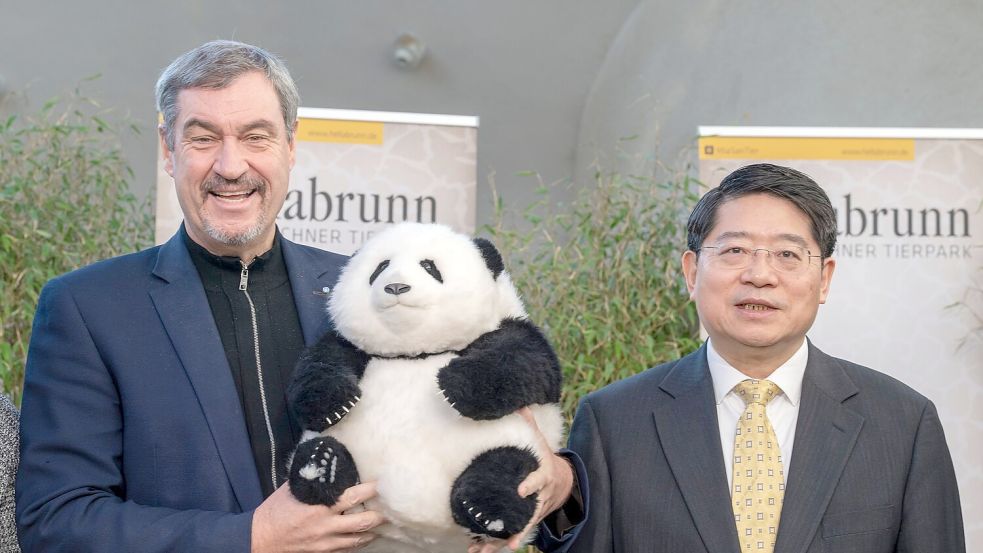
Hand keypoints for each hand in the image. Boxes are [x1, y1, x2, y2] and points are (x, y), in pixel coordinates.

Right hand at [251, 481, 384, 552]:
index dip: (370, 490)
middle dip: (379, 515)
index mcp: (319, 507)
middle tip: (391, 507)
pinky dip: (359, 543)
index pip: (352, 497)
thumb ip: (311, 479)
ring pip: (358, 539)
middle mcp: (325, 526)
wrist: (260, 539)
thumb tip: (325, 463)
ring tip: (384, 523)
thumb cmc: (275, 510)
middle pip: (362, 522)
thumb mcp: (292, 489)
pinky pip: (347, 550)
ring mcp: (325, 543)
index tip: (381, 484)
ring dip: (373, 531)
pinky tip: (366, 537)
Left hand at [468, 407, 573, 552]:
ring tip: (481, 550)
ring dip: (499, 542)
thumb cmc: (543, 458)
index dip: (531, 485)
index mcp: (543, 476)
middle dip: (515, 526)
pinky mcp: (524, 520)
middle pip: (528, 515)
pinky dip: (496, 543)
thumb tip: (518, 403)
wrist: (561, 482)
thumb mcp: (539, 441)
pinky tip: (480, 550)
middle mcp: (539, 498)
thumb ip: (528, 424)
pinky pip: (510, 533)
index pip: (538, 481)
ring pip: (517, 529)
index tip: (521, 490)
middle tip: (502, 537)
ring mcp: (532, 512)